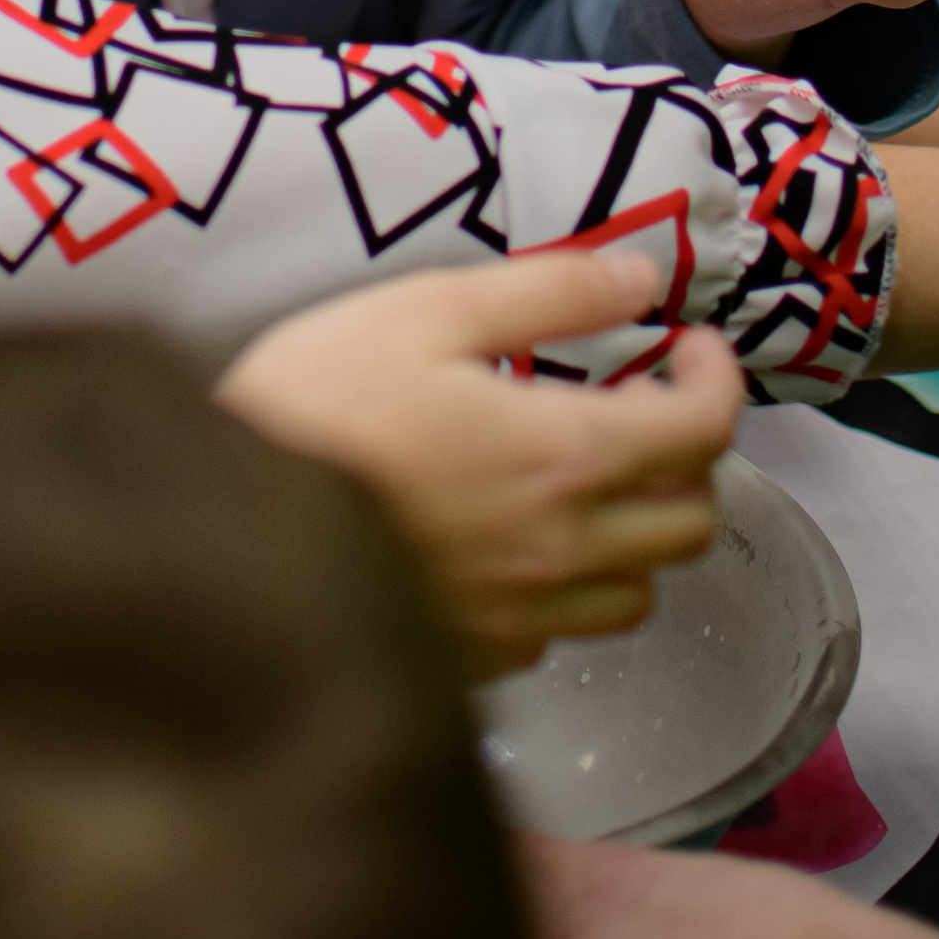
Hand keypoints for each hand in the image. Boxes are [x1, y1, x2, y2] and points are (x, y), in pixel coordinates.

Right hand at [217, 247, 743, 677]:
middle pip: (692, 522)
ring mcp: (523, 616)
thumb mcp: (425, 311)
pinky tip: (511, 542)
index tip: (687, 344)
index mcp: (566, 456)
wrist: (223, 535)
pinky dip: (563, 588)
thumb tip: (639, 278)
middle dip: (688, 457)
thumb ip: (546, 292)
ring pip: (638, 592)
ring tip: (582, 481)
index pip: (702, 430)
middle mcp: (565, 549)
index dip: (716, 378)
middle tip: (638, 406)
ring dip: (636, 533)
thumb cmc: (317, 406)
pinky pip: (560, 633)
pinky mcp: (478, 660)